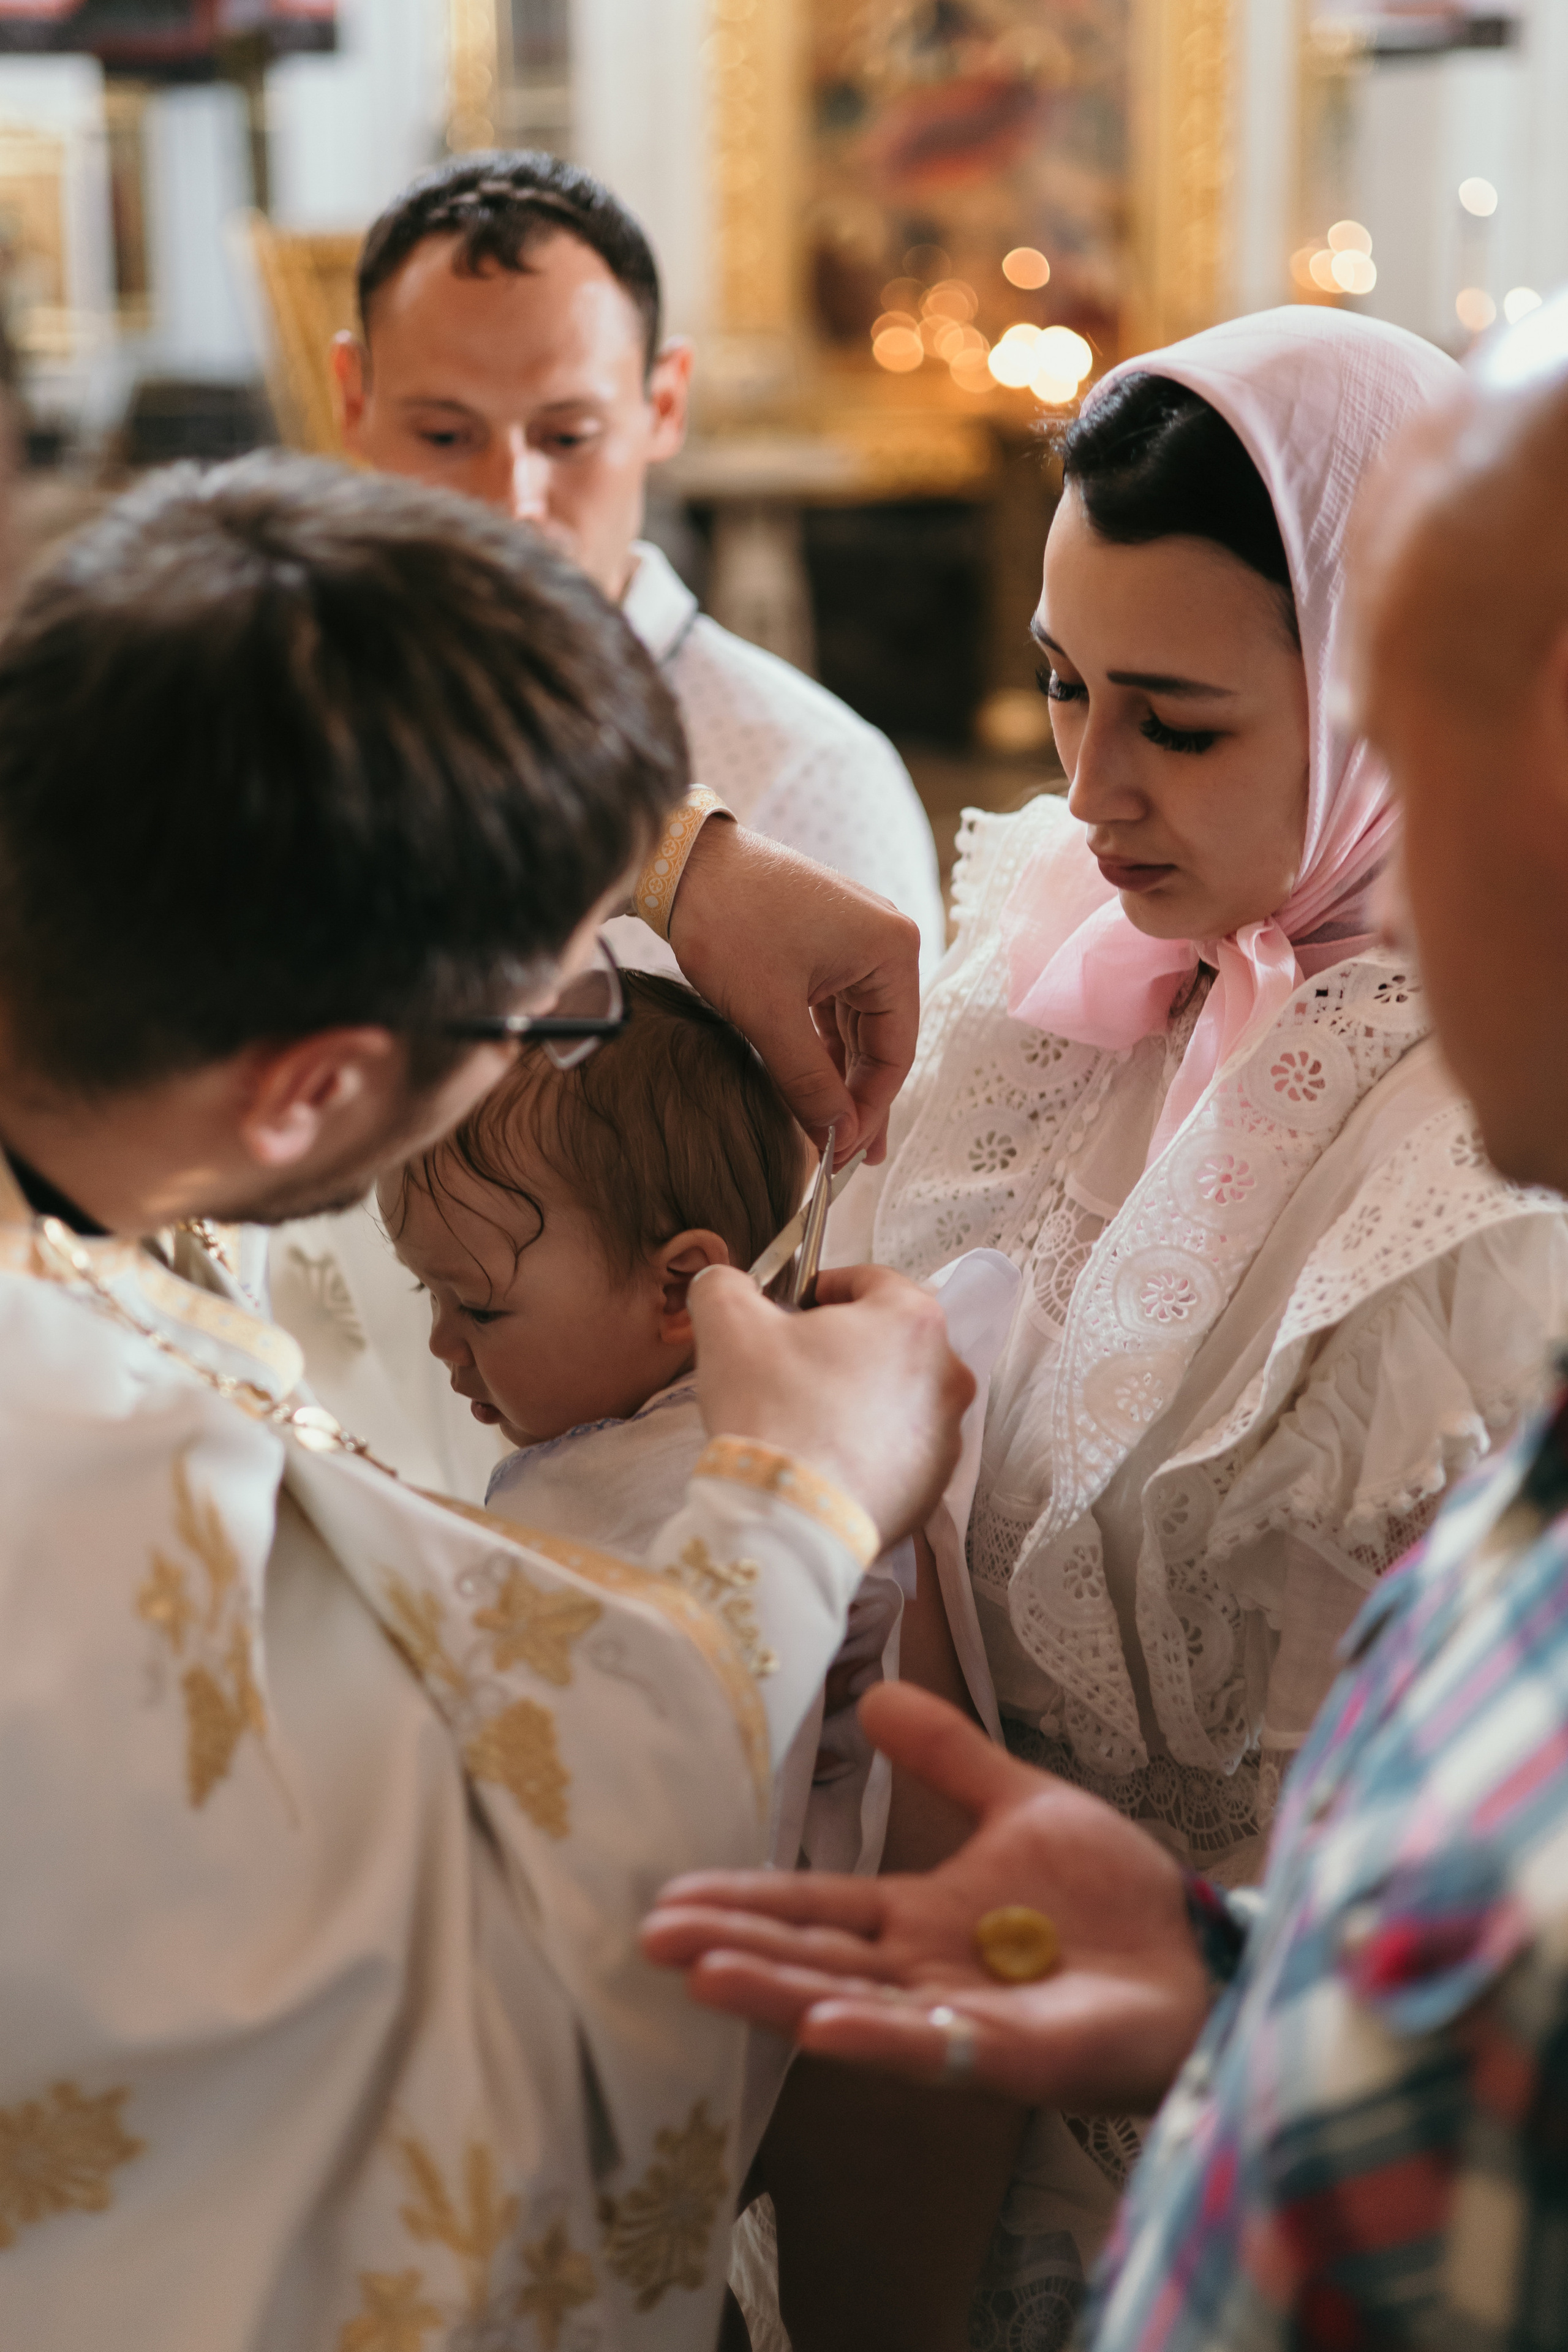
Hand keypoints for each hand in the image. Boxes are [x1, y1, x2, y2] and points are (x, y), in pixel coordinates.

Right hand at [641, 1683, 1209, 2112]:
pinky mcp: (1019, 2055)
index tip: (670, 1896)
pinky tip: (822, 2029)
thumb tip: (878, 1693)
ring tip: (707, 1976)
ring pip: (857, 2007)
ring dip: (781, 1995)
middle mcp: (928, 1975)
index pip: (817, 1910)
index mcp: (922, 1918)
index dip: (747, 1902)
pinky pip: (940, 2049)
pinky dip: (880, 2041)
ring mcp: (967, 2020)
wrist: (1202, 1954)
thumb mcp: (1022, 1803)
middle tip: (652, 1938)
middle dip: (736, 1949)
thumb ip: (951, 1759)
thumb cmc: (1115, 1897)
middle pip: (816, 1960)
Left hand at [667, 820, 920, 1165]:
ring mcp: (853, 942)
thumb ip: (807, 1082)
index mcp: (892, 951)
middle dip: (855, 1099)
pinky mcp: (822, 944)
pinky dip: (819, 1049)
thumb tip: (837, 1140)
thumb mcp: (769, 1015)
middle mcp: (884, 942)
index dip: (870, 1110)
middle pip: (880, 1043)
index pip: (895, 1053)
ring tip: (826, 1132)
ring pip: (854, 1030)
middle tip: (839, 1156)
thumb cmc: (728, 920)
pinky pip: (831, 1010)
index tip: (844, 1154)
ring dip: (837, 1078)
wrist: (680, 861)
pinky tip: (810, 1087)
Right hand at [687, 1265, 972, 1548]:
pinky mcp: (934, 1485)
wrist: (790, 1520)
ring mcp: (946, 1434)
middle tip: (795, 1366)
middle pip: (890, 1341)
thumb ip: (725, 1284)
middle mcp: (946, 1373)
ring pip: (897, 1398)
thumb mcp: (728, 1324)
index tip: (797, 1308)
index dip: (825, 1288)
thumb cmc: (771, 1413)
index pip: (871, 1281)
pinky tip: (825, 1460)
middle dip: (844, 1347)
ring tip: (808, 1418)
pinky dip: (868, 1450)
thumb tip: (722, 1282)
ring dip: (859, 1399)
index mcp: (911, 1319)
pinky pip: (899, 1453)